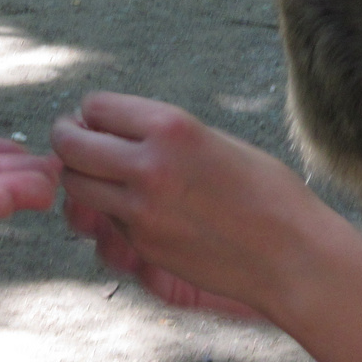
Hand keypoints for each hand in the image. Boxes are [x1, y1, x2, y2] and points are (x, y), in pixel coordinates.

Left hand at [51, 92, 324, 315]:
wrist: (292, 255)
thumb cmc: (265, 191)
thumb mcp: (213, 140)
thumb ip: (161, 134)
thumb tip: (110, 130)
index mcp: (170, 127)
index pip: (95, 106)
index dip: (91, 112)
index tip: (95, 119)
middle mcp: (148, 165)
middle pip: (70, 145)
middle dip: (68, 140)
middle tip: (75, 140)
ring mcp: (141, 211)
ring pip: (75, 186)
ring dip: (79, 177)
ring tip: (98, 174)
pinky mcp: (143, 246)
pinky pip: (103, 221)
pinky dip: (106, 211)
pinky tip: (131, 207)